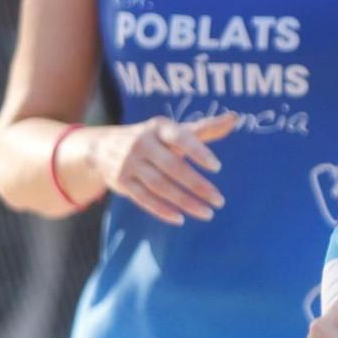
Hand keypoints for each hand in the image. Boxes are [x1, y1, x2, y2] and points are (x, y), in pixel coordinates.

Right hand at [88, 114, 235, 224]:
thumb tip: (235, 119)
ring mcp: (129, 164)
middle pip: (172, 167)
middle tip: (220, 201)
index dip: (198, 151)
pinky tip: (180, 218)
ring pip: (160, 186)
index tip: (217, 167)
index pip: (180, 137)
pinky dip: (162, 210)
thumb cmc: (151, 139)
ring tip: (207, 213)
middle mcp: (142, 143)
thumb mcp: (172, 130)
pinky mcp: (122, 182)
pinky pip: (144, 198)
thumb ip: (204, 129)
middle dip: (197, 185)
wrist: (101, 148)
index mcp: (158, 128)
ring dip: (185, 202)